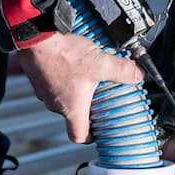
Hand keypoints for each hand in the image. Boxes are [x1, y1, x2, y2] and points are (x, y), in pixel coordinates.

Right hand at [18, 32, 143, 142]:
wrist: (36, 37)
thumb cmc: (62, 54)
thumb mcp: (100, 63)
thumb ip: (122, 70)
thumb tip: (138, 75)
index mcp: (71, 108)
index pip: (78, 136)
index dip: (89, 137)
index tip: (98, 131)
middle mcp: (55, 104)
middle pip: (72, 115)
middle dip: (86, 108)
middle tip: (98, 97)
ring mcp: (44, 91)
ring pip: (61, 98)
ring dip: (73, 90)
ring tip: (86, 75)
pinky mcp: (38, 77)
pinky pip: (52, 84)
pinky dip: (62, 78)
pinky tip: (71, 63)